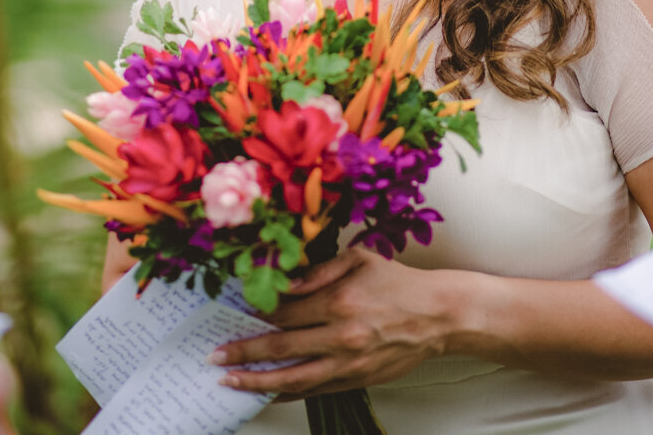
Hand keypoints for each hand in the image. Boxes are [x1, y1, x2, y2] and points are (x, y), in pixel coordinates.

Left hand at [209, 248, 453, 400]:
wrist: (437, 315)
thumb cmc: (397, 282)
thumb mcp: (359, 258)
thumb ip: (319, 269)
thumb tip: (285, 285)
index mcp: (339, 301)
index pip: (284, 312)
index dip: (255, 316)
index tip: (231, 316)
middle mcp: (341, 336)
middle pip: (280, 348)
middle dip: (242, 353)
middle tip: (215, 357)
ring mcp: (348, 363)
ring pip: (293, 380)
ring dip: (257, 382)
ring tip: (230, 383)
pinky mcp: (356, 380)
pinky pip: (313, 391)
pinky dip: (287, 394)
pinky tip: (267, 393)